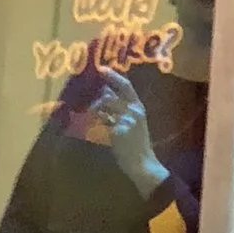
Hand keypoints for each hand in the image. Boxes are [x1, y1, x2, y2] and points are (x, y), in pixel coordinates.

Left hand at [78, 72, 168, 199]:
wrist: (142, 163)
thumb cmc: (137, 143)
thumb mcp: (135, 122)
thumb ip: (123, 109)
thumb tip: (105, 95)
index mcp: (138, 106)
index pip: (126, 86)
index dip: (113, 76)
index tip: (101, 69)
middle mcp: (133, 111)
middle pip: (108, 96)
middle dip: (97, 101)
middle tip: (91, 108)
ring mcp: (125, 121)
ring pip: (102, 108)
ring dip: (94, 112)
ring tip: (92, 120)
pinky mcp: (117, 132)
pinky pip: (100, 124)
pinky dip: (95, 126)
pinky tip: (95, 131)